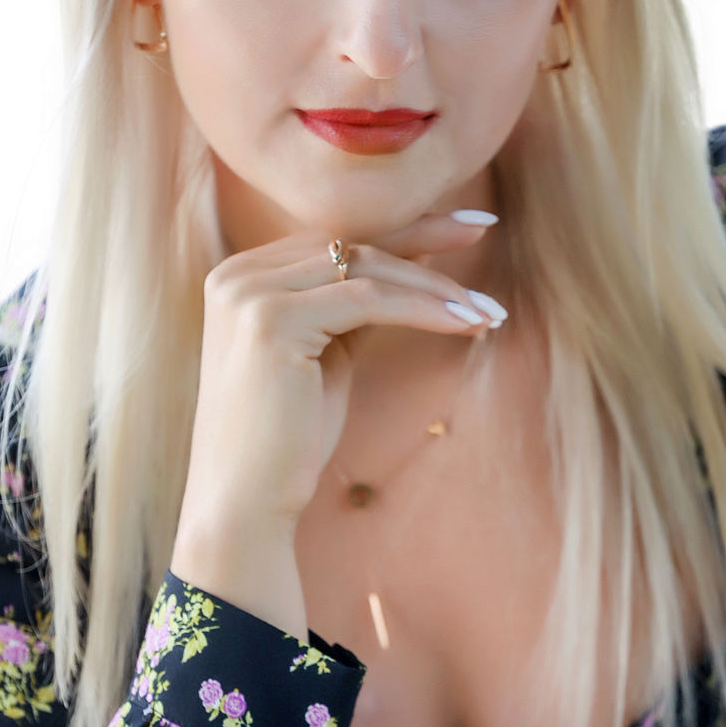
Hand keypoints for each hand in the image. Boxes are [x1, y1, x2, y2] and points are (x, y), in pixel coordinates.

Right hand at [178, 210, 502, 544]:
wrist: (246, 501)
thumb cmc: (290, 439)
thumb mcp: (325, 355)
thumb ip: (350, 306)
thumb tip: (413, 267)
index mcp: (242, 278)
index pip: (335, 240)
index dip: (404, 228)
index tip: (465, 224)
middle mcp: (238, 276)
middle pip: (351, 245)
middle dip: (426, 241)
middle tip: (485, 235)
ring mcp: (249, 294)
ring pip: (365, 268)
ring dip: (434, 286)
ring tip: (487, 309)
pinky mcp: (271, 320)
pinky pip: (368, 300)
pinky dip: (424, 308)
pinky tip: (467, 321)